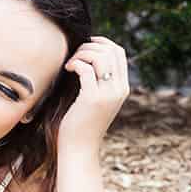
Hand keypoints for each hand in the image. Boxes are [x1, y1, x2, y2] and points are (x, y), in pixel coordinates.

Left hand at [57, 35, 129, 154]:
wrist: (80, 148)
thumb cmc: (82, 123)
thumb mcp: (96, 99)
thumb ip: (98, 81)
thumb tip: (87, 57)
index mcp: (122, 88)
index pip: (119, 53)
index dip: (102, 43)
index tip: (85, 46)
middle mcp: (119, 90)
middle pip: (110, 51)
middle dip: (89, 47)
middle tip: (75, 57)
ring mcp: (107, 94)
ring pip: (99, 57)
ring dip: (82, 54)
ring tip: (70, 64)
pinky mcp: (92, 98)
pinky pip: (86, 68)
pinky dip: (75, 63)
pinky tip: (68, 70)